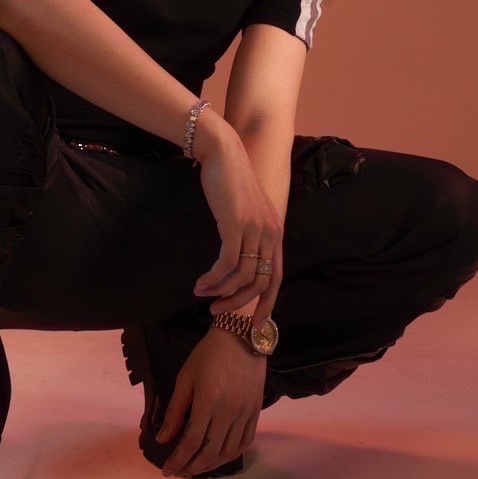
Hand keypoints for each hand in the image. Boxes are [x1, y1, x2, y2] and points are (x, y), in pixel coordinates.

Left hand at [157, 327, 266, 475]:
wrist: (242, 335)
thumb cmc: (208, 353)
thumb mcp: (185, 377)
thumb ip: (175, 410)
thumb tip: (163, 438)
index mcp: (208, 402)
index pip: (191, 441)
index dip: (178, 459)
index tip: (167, 469)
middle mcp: (229, 411)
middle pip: (210, 452)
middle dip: (192, 467)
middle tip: (179, 471)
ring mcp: (245, 412)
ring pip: (229, 451)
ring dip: (211, 464)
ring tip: (197, 467)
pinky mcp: (256, 411)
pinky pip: (246, 441)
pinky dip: (232, 454)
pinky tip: (220, 456)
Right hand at [191, 122, 283, 327]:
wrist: (223, 153)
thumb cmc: (229, 182)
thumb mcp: (245, 211)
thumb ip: (248, 234)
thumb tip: (238, 263)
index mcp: (275, 232)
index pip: (277, 278)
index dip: (267, 304)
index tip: (255, 325)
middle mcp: (270, 233)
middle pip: (261, 283)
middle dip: (239, 303)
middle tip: (216, 312)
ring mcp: (255, 228)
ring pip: (242, 276)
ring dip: (220, 290)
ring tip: (201, 293)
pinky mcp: (236, 224)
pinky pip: (227, 263)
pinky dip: (214, 278)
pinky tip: (201, 282)